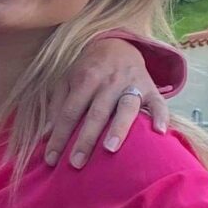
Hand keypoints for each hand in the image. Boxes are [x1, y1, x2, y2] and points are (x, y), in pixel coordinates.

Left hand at [38, 38, 167, 167]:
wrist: (117, 44)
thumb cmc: (88, 69)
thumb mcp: (68, 80)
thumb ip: (57, 105)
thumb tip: (46, 134)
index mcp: (85, 79)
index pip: (70, 112)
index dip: (60, 136)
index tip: (52, 160)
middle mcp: (108, 82)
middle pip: (96, 113)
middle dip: (86, 139)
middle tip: (76, 163)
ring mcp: (132, 84)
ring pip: (126, 107)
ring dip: (118, 128)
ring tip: (110, 149)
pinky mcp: (151, 88)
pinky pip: (158, 103)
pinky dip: (161, 116)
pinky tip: (159, 132)